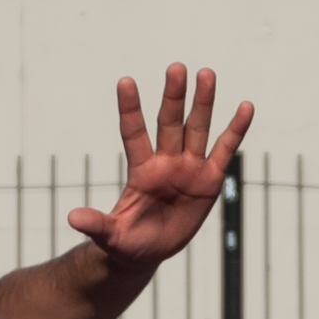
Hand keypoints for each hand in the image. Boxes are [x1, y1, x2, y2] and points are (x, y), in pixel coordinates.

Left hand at [68, 69, 252, 283]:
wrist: (148, 250)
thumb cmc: (126, 241)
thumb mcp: (110, 236)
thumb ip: (96, 224)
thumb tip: (72, 218)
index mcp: (140, 171)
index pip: (133, 133)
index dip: (130, 109)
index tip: (125, 81)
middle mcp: (165, 162)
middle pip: (169, 123)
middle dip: (173, 97)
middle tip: (176, 68)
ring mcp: (189, 168)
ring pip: (196, 129)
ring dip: (203, 103)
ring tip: (206, 74)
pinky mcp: (210, 180)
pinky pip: (225, 151)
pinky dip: (236, 130)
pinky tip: (245, 107)